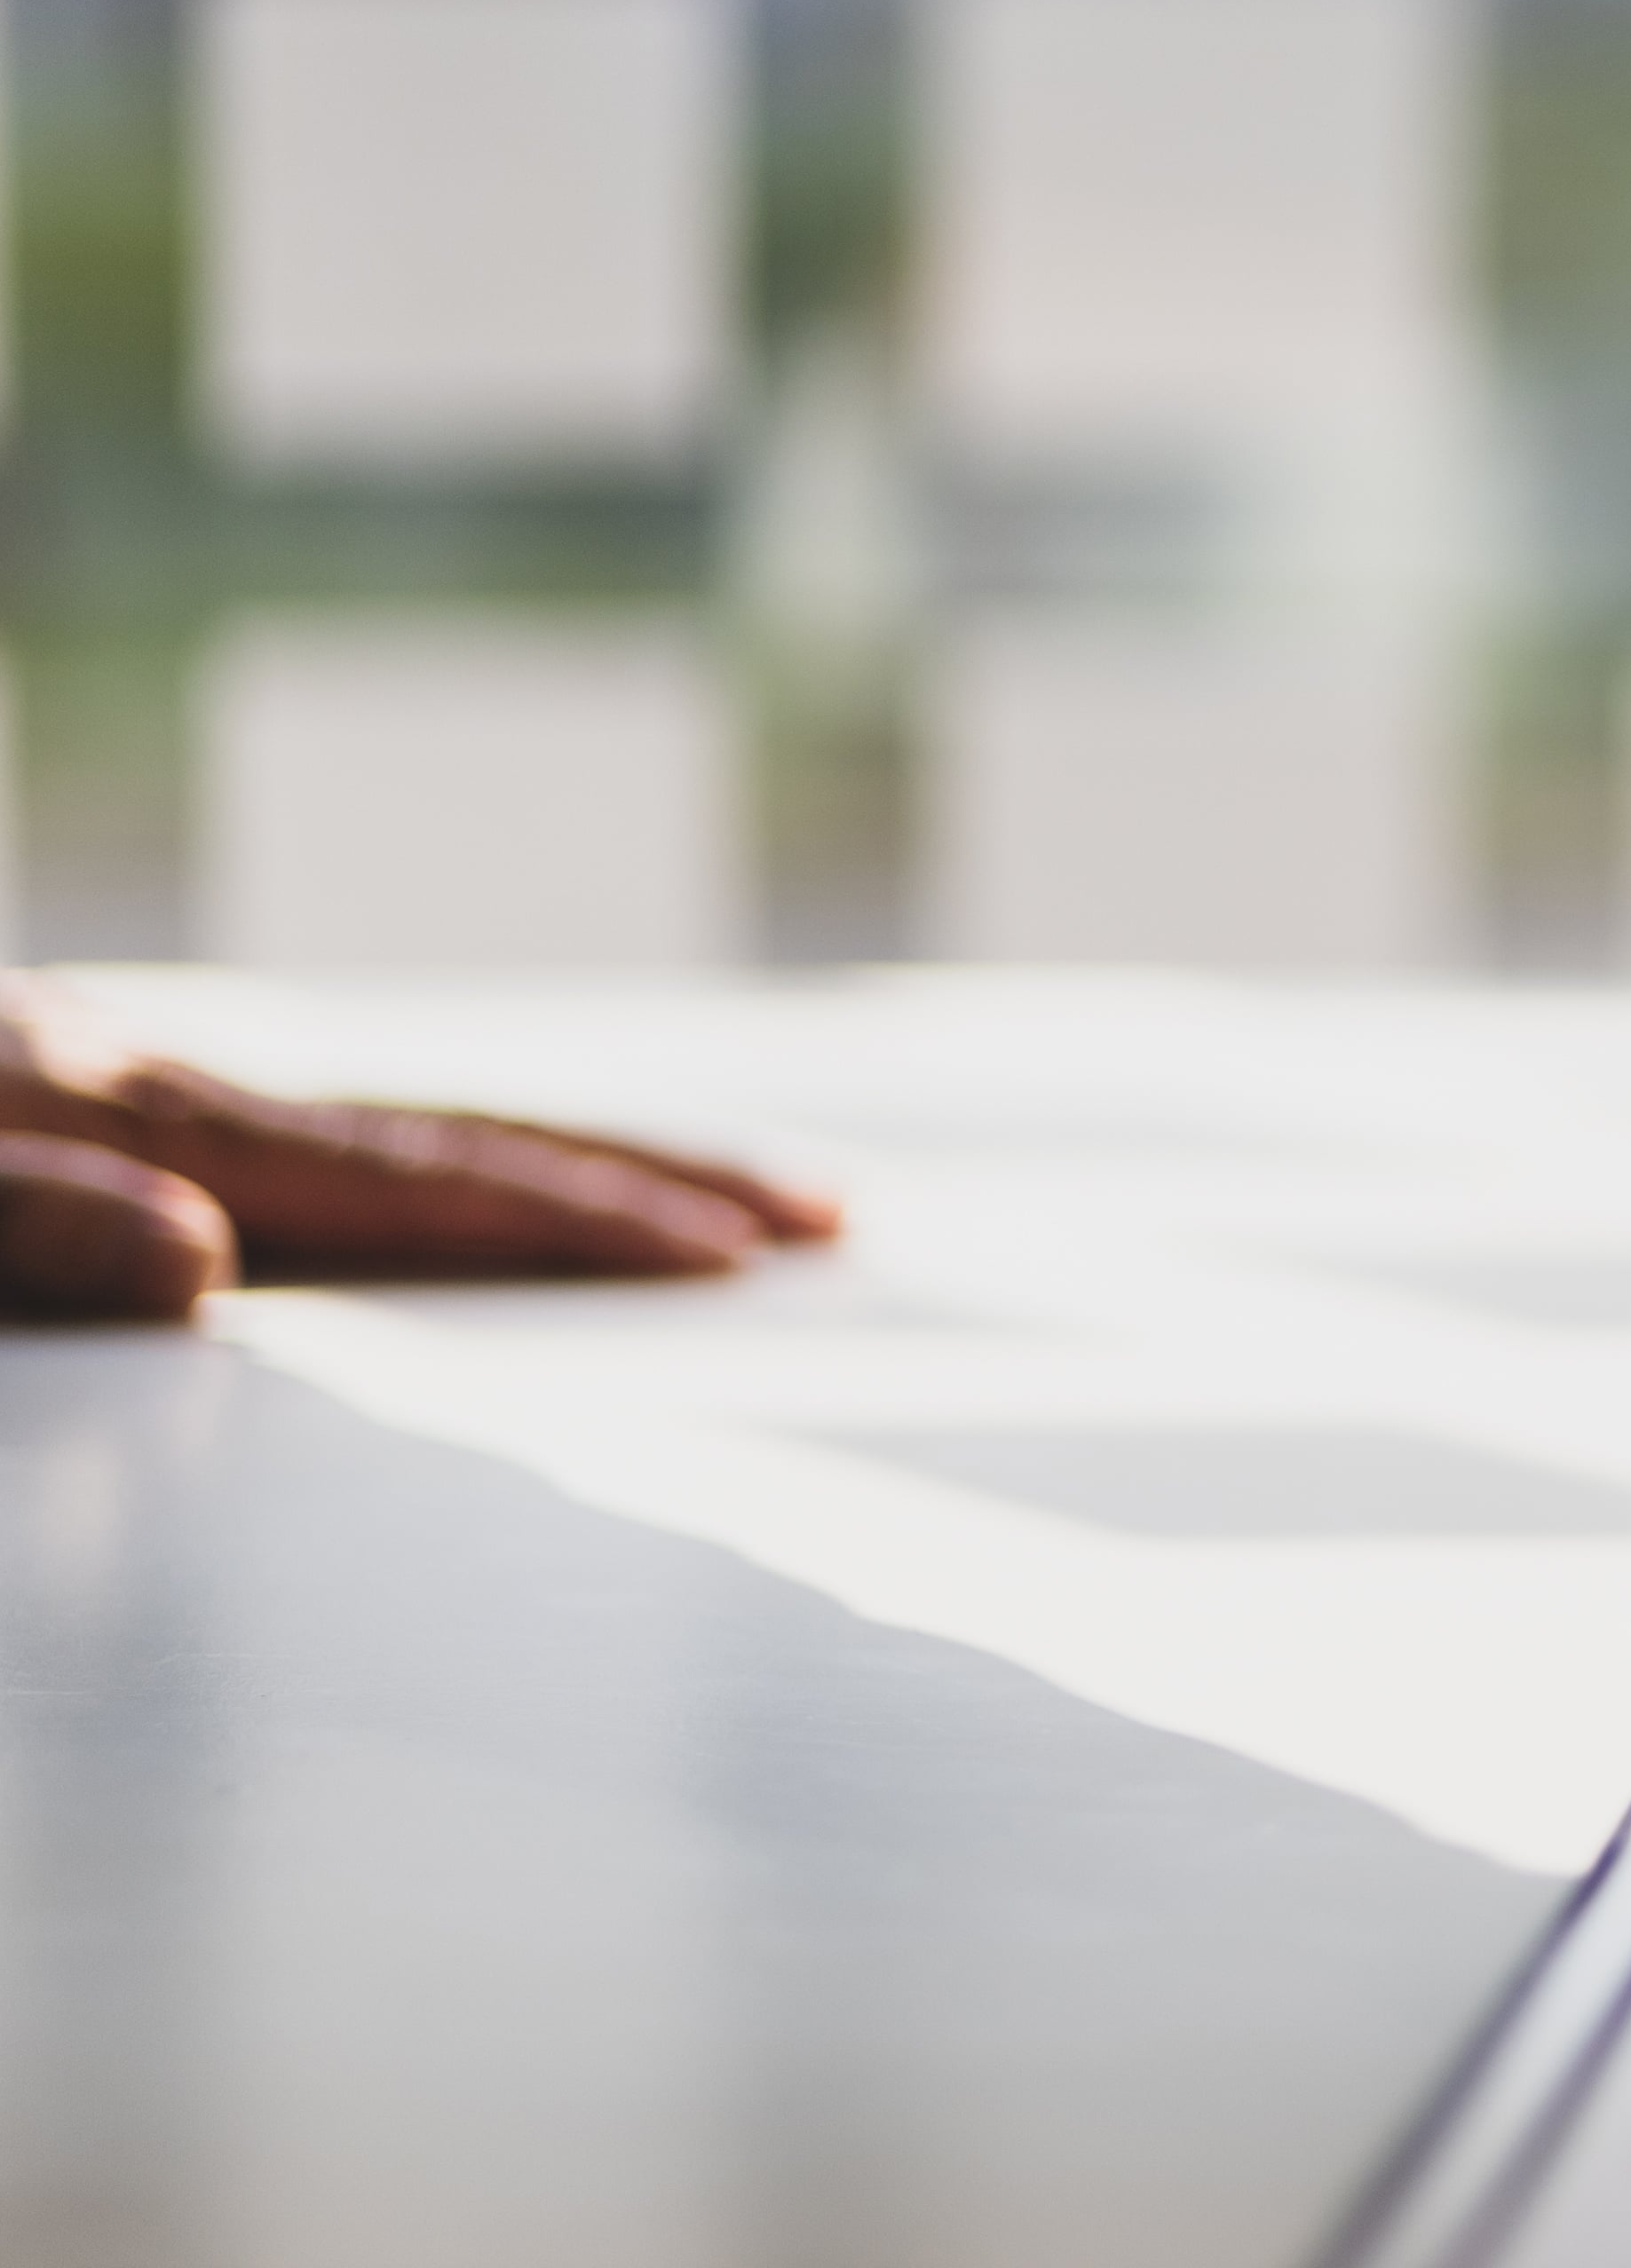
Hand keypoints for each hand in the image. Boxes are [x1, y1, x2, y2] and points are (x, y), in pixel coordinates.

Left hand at [0, 982, 840, 1324]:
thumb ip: (28, 1221)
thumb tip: (201, 1263)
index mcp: (135, 1117)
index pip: (410, 1175)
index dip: (577, 1214)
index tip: (727, 1250)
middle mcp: (174, 1091)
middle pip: (468, 1128)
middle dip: (660, 1169)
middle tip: (828, 1209)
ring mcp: (149, 1089)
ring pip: (421, 1125)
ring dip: (583, 1161)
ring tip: (728, 1202)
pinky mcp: (109, 1105)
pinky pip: (337, 1140)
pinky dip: (459, 1162)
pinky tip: (491, 1183)